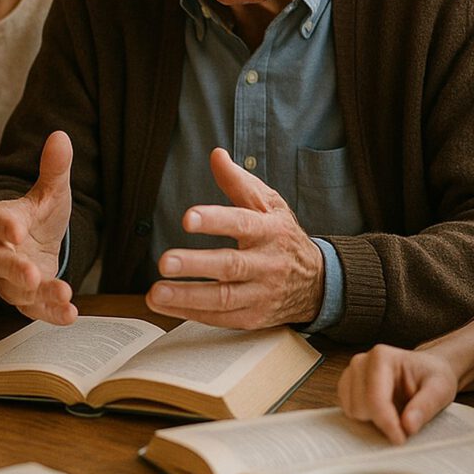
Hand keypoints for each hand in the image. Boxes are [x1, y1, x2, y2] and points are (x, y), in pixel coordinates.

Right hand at [0, 130, 77, 324]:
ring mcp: (10, 278)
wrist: (37, 243)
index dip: (2, 225)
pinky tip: (72, 314)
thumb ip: (54, 168)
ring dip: (37, 294)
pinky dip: (52, 314)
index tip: (16, 229)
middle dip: (13, 269)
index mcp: (1, 219)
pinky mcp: (26, 299)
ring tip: (62, 293)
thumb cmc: (38, 215)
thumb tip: (61, 135)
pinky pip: (34, 309)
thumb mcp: (51, 191)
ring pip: (15, 290)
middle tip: (30, 274)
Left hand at [145, 148, 323, 328]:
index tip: (188, 218)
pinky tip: (166, 304)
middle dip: (196, 264)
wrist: (317, 282)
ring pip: (223, 298)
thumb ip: (239, 182)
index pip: (241, 223)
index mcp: (270, 230)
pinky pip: (220, 318)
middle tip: (165, 261)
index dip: (215, 220)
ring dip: (186, 296)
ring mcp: (261, 294)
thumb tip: (216, 155)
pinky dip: (191, 313)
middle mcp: (267, 263)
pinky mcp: (253, 317)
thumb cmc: (283, 237)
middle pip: (230, 265)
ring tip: (156, 291)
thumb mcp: (270, 205)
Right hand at [338, 343, 457, 443]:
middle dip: (381, 421)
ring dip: (372, 420)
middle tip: (404, 422)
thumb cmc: (432, 376)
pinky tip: (382, 412)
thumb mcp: (440, 390)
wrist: (426, 370)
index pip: (375, 399)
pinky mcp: (347, 386)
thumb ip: (425, 406)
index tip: (401, 439)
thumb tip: (408, 426)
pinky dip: (364, 418)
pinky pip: (347, 410)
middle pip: (360, 407)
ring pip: (351, 410)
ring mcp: (351, 373)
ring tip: (394, 413)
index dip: (387, 423)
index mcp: (382, 357)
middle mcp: (361, 361)